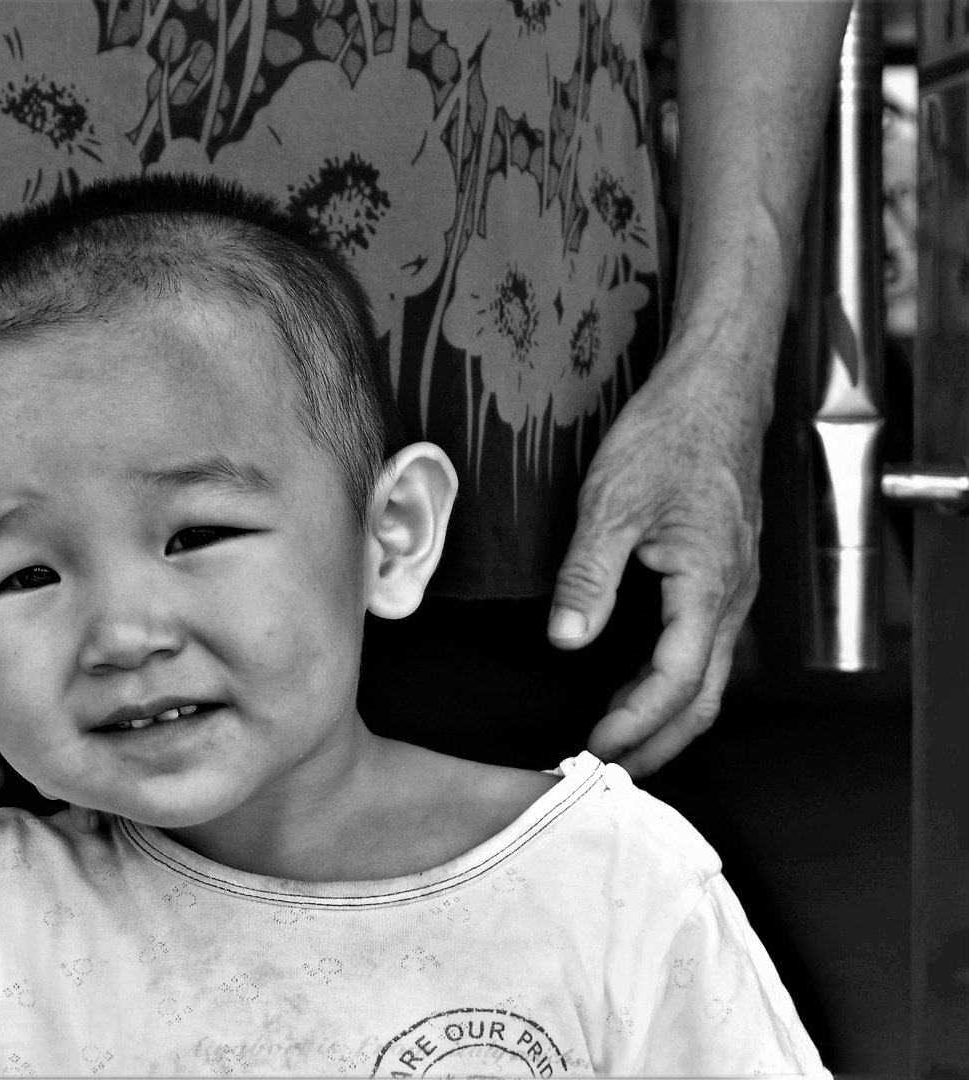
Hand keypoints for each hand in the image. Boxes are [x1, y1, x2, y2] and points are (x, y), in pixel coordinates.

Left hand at [547, 342, 769, 776]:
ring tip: (617, 742)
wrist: (716, 391)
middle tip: (607, 772)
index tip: (593, 746)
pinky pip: (704, 647)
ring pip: (708, 677)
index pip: (676, 682)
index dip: (635, 723)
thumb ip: (589, 576)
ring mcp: (733, 588)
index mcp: (708, 586)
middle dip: (658, 743)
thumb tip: (565, 641)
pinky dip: (672, 681)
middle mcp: (731, 597)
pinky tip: (633, 683)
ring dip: (665, 717)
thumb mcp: (612, 502)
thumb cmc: (669, 436)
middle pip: (704, 698)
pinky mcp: (722, 575)